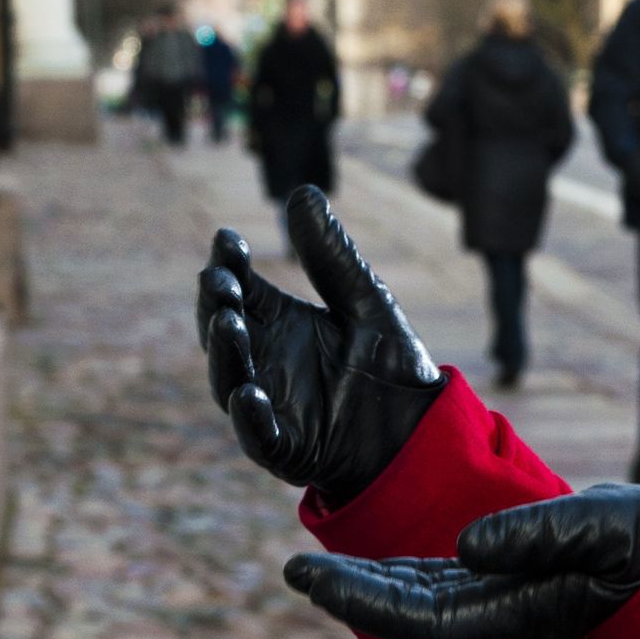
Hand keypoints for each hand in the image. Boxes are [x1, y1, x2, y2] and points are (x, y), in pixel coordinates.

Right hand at [195, 187, 442, 503]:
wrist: (421, 427)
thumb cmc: (386, 362)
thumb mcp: (363, 299)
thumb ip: (331, 256)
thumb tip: (302, 190)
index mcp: (277, 323)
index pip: (240, 288)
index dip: (230, 264)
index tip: (228, 239)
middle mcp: (263, 361)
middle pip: (224, 330)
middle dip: (217, 305)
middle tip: (218, 279)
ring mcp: (270, 406)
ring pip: (230, 380)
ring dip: (225, 353)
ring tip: (228, 323)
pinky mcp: (287, 448)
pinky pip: (259, 436)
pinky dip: (250, 419)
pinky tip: (249, 396)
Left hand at [282, 483, 639, 638]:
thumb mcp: (606, 526)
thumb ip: (542, 535)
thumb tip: (469, 543)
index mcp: (523, 605)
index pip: (422, 612)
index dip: (359, 595)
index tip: (302, 577)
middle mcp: (512, 610)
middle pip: (416, 606)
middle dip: (354, 590)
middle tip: (290, 570)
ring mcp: (519, 598)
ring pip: (433, 594)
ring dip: (380, 580)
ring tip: (321, 565)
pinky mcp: (530, 581)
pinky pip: (459, 582)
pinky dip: (418, 571)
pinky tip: (388, 560)